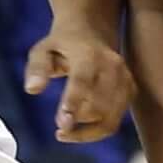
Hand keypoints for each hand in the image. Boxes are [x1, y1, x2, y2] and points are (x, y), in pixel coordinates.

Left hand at [24, 19, 131, 144]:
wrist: (92, 31)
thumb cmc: (62, 45)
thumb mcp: (42, 50)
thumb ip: (37, 69)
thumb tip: (32, 90)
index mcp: (89, 55)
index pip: (82, 82)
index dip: (73, 104)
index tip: (61, 126)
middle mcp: (112, 67)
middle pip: (99, 106)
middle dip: (79, 123)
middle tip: (59, 129)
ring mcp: (125, 79)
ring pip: (111, 119)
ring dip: (88, 131)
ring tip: (66, 130)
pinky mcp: (130, 90)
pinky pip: (116, 120)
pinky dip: (98, 130)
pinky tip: (81, 126)